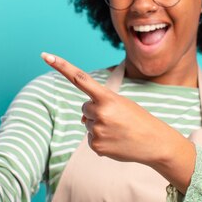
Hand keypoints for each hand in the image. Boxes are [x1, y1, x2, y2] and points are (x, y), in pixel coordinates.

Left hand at [40, 52, 183, 166]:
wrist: (155, 142)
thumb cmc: (138, 119)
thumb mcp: (121, 104)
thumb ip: (98, 106)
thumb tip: (81, 120)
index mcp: (107, 97)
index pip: (80, 78)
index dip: (61, 66)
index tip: (46, 55)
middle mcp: (100, 112)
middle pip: (85, 107)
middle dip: (96, 111)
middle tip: (117, 118)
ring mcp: (97, 130)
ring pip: (87, 123)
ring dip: (99, 125)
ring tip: (118, 130)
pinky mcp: (96, 146)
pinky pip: (90, 139)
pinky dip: (101, 140)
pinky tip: (116, 141)